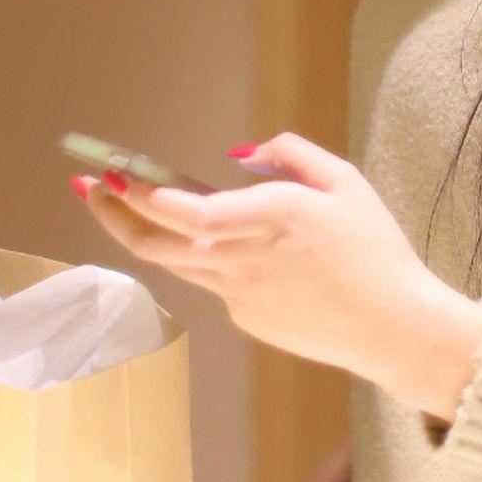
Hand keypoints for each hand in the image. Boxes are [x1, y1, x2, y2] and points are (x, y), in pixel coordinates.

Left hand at [75, 132, 481, 421]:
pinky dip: (197, 255)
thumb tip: (241, 152)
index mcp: (273, 218)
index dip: (145, 194)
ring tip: (113, 204)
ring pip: (172, 263)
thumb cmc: (376, 251)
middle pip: (158, 242)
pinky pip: (209, 280)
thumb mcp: (345, 182)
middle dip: (114, 211)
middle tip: (87, 183)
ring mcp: (239, 296)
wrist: (394, 329)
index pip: (190, 212)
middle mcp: (245, 260)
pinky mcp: (244, 319)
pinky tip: (208, 240)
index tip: (114, 172)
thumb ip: (292, 155)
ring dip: (138, 232)